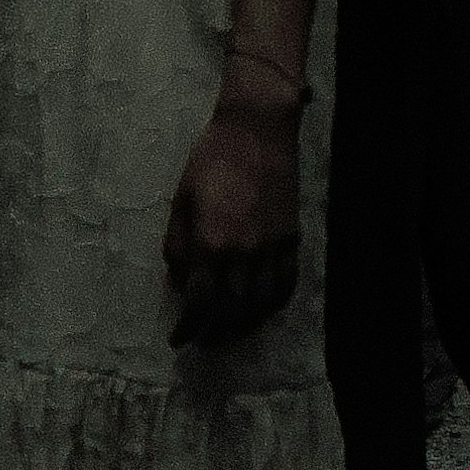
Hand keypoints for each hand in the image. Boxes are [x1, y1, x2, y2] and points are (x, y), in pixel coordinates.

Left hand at [164, 91, 303, 347]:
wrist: (257, 128)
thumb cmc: (211, 160)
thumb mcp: (181, 201)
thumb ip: (177, 246)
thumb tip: (181, 282)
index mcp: (210, 244)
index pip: (199, 303)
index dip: (188, 328)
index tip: (178, 338)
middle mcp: (242, 252)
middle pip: (230, 312)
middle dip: (214, 334)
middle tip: (203, 341)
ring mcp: (271, 246)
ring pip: (261, 304)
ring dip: (244, 326)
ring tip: (230, 331)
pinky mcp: (291, 237)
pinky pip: (286, 282)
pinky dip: (274, 303)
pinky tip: (263, 308)